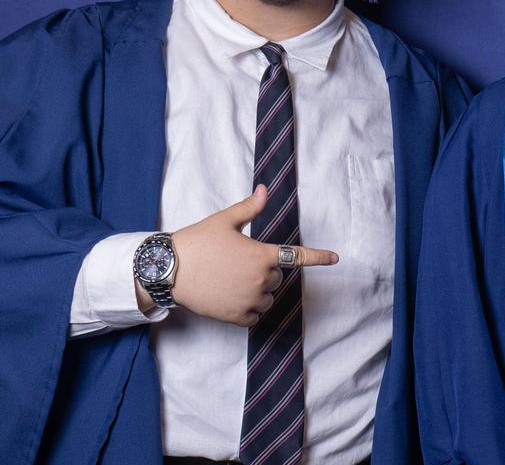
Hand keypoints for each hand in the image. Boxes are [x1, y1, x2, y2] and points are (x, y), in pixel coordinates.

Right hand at [136, 186, 337, 325]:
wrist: (167, 270)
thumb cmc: (196, 242)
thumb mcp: (224, 221)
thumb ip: (249, 208)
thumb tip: (265, 189)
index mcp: (262, 254)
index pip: (298, 256)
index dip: (319, 257)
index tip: (336, 258)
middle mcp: (261, 279)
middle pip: (276, 276)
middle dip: (263, 270)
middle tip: (235, 262)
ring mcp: (249, 299)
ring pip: (267, 297)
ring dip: (257, 291)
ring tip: (230, 280)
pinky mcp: (236, 316)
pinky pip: (255, 316)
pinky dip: (248, 309)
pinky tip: (231, 298)